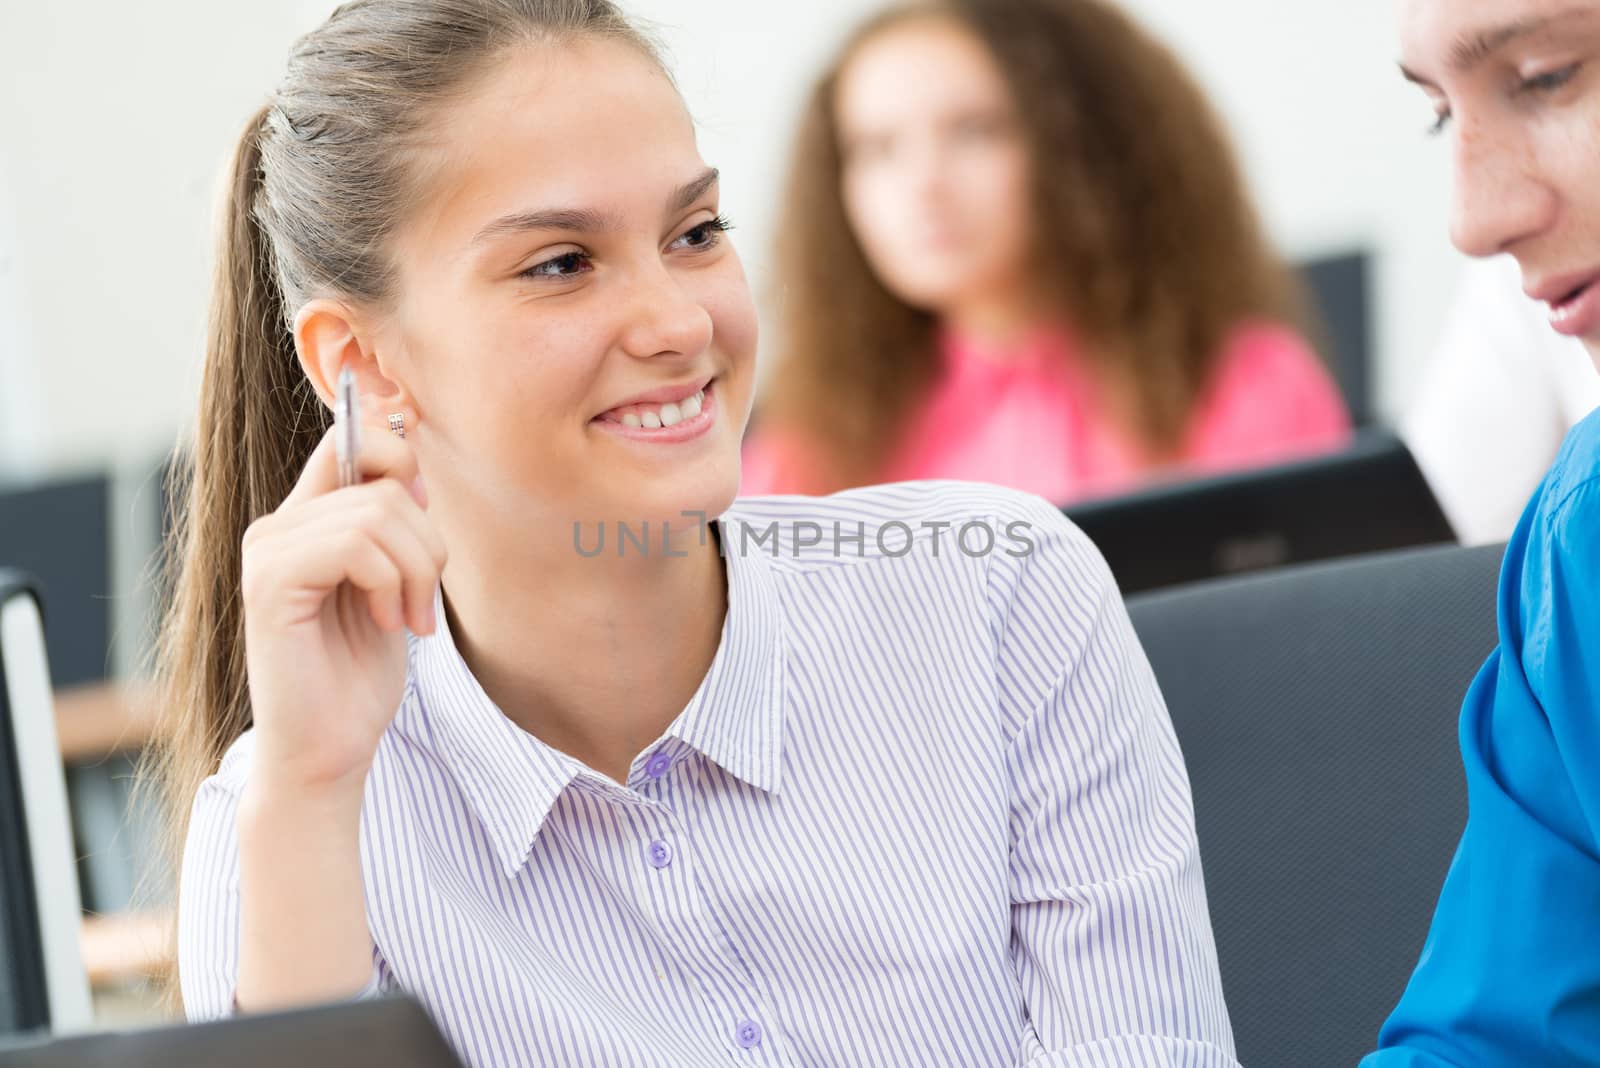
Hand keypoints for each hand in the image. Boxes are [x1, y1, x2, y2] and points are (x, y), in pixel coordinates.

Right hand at [239, 408, 446, 797]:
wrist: (329, 749)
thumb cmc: (358, 675)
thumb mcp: (393, 584)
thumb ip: (393, 527)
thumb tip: (413, 469)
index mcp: (306, 520)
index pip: (351, 440)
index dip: (400, 460)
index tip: (424, 521)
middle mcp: (278, 526)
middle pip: (382, 479)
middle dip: (427, 542)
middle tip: (423, 602)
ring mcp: (268, 551)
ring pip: (377, 512)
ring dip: (416, 571)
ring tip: (406, 618)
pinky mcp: (268, 583)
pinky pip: (352, 544)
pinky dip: (389, 583)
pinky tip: (385, 623)